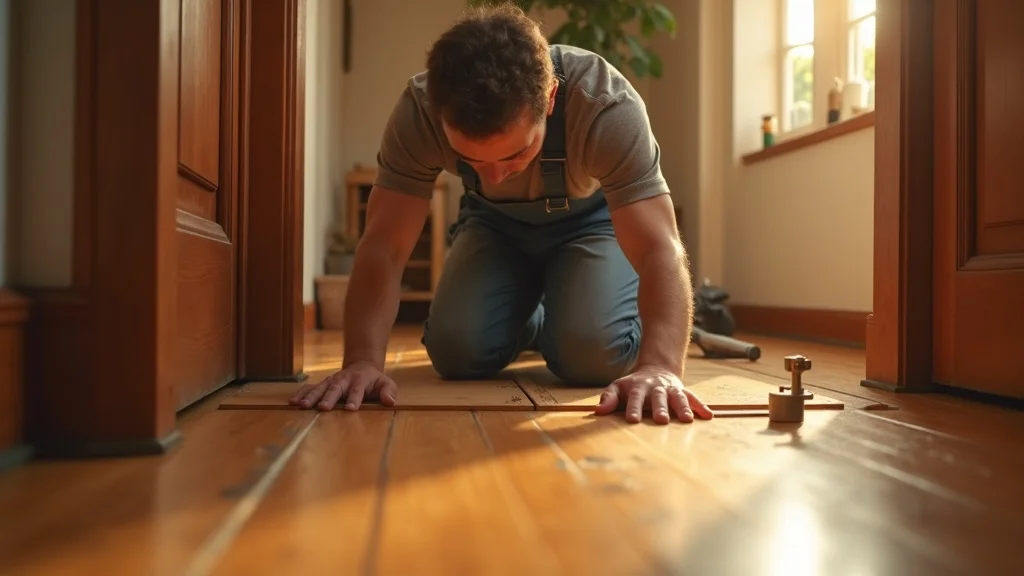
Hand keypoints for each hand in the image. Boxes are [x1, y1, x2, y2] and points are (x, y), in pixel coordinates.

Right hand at [288, 360, 397, 410]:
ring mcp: (331, 381)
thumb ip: (388, 392)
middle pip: (335, 389)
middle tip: (323, 408)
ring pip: (320, 388)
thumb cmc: (374, 380)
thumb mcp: (386, 383)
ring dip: (311, 397)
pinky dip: (301, 394)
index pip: (357, 390)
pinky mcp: (322, 384)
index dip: (354, 398)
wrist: (361, 367)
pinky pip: (310, 388)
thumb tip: (390, 401)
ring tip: (302, 406)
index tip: (350, 408)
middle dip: (329, 398)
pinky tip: (292, 402)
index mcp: (359, 380)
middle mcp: (343, 380)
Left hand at [594, 365, 713, 423]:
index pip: (635, 397)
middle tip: (661, 420)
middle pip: (658, 397)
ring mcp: (671, 389)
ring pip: (677, 397)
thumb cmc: (633, 385)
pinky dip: (701, 406)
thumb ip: (608, 398)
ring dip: (683, 407)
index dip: (634, 408)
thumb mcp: (617, 387)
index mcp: (638, 387)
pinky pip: (693, 398)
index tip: (633, 420)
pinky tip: (708, 416)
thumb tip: (597, 412)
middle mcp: (656, 388)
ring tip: (687, 420)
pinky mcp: (683, 391)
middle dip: (660, 408)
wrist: (656, 370)